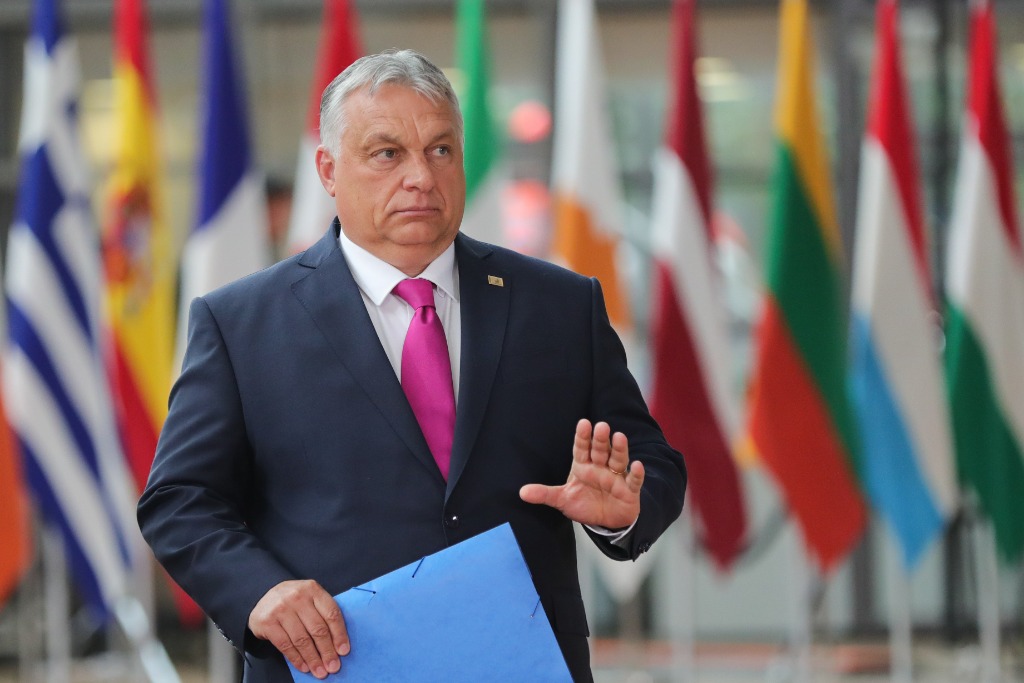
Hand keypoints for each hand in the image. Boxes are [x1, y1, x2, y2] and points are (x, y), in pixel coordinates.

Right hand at [248, 579, 349, 678]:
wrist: (263, 597)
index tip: (343, 651)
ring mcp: (281, 609)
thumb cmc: (293, 601)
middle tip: (333, 666)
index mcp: (313, 589)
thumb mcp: (310, 598)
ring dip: (313, 658)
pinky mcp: (267, 622)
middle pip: (318, 629)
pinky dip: (296, 658)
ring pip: (302, 639)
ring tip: (319, 671)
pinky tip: (304, 666)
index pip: (331, 614)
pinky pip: (285, 645)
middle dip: (327, 651)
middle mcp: (297, 596)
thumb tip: (338, 644)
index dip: (339, 634)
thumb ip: (323, 614)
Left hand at [519, 419, 643, 528]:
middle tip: (601, 426)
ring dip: (619, 449)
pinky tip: (638, 465)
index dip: (583, 437)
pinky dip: (637, 474)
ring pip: (618, 460)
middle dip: (600, 439)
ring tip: (619, 437)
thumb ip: (545, 494)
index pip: (582, 448)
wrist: (606, 521)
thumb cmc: (584, 504)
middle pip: (600, 450)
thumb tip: (522, 493)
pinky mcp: (629, 490)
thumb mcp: (562, 499)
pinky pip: (634, 480)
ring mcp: (616, 477)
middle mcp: (600, 467)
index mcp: (583, 466)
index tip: (583, 423)